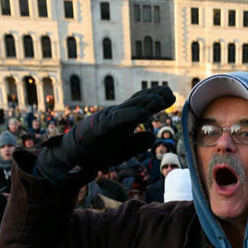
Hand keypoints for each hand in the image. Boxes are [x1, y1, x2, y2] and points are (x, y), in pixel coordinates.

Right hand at [36, 86, 174, 185]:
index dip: (156, 99)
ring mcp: (109, 118)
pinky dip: (133, 115)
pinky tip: (146, 115)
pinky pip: (119, 119)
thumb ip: (138, 143)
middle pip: (138, 102)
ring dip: (146, 102)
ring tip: (161, 100)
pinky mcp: (102, 126)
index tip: (171, 95)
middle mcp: (118, 115)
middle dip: (154, 96)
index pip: (142, 105)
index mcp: (125, 119)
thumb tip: (152, 135)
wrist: (76, 153)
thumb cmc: (101, 150)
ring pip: (130, 106)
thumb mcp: (125, 150)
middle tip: (170, 93)